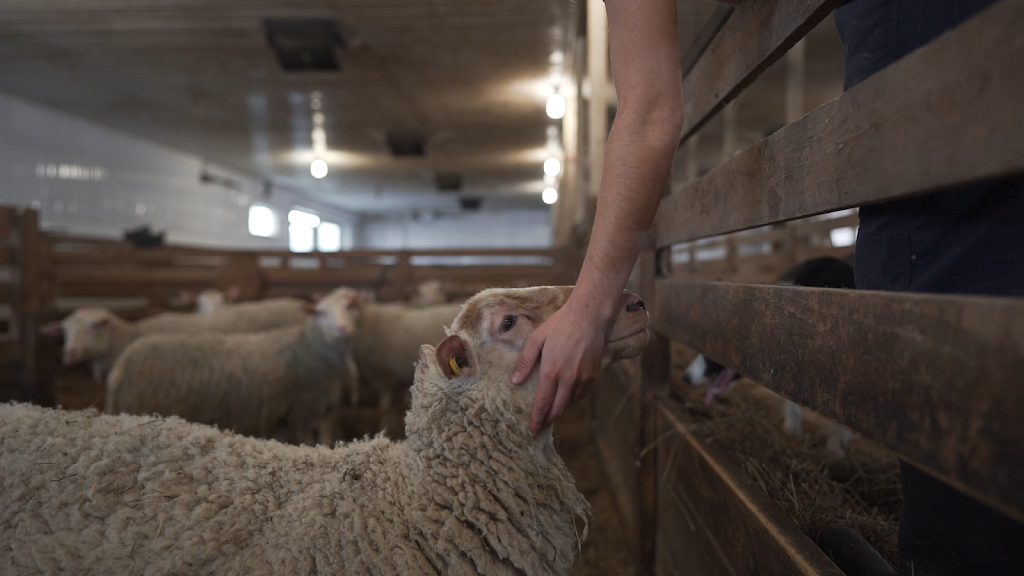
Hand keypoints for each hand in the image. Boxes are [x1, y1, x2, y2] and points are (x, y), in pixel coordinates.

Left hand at [511, 296, 610, 435]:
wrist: (589, 316)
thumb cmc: (560, 325)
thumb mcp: (537, 339)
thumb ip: (525, 362)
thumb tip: (514, 382)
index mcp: (551, 371)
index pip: (543, 403)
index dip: (537, 419)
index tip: (532, 431)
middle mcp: (568, 379)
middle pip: (558, 409)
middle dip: (548, 421)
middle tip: (540, 429)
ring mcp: (582, 378)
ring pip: (570, 404)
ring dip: (560, 411)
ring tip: (550, 415)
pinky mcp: (593, 375)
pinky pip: (582, 395)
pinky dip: (572, 401)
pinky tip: (566, 400)